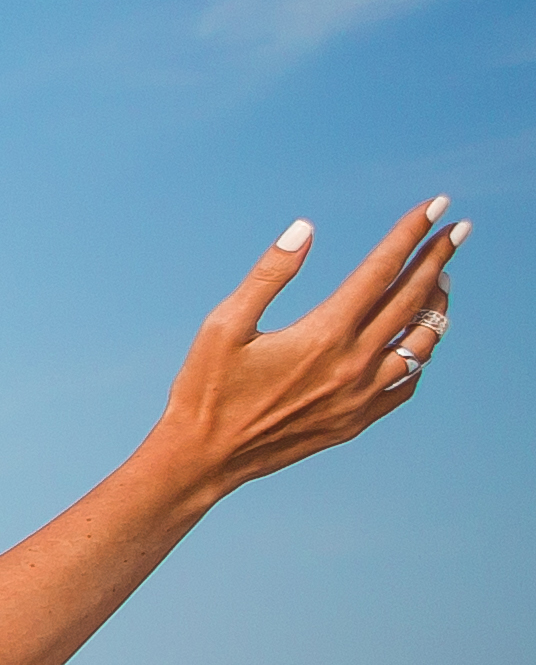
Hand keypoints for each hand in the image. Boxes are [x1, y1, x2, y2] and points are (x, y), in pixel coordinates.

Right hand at [153, 198, 461, 502]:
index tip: (436, 205)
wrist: (204, 459)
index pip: (382, 270)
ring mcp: (361, 395)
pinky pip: (407, 382)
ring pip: (422, 342)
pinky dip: (419, 354)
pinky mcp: (357, 420)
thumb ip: (269, 274)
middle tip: (460, 229)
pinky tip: (414, 341)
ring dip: (436, 305)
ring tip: (440, 280)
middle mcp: (353, 364)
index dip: (410, 233)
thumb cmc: (206, 389)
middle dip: (439, 257)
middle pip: (413, 298)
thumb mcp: (223, 325)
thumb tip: (305, 229)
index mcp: (323, 334)